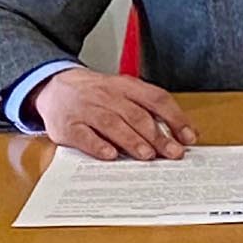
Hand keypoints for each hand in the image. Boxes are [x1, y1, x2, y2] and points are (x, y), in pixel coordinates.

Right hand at [32, 68, 198, 161]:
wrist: (54, 86)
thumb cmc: (96, 95)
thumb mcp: (122, 92)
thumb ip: (148, 109)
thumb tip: (181, 134)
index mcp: (125, 86)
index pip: (156, 99)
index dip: (175, 118)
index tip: (189, 137)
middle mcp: (107, 95)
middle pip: (137, 115)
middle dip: (158, 136)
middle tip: (173, 153)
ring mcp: (87, 109)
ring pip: (113, 123)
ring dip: (132, 140)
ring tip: (148, 155)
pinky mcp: (68, 126)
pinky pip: (85, 136)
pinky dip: (98, 146)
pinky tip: (110, 155)